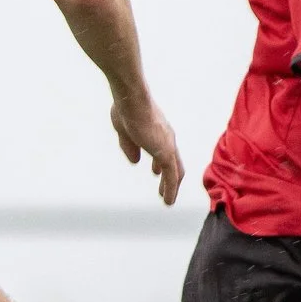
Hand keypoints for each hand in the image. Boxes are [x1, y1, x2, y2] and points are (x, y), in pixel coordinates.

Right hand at [110, 91, 183, 205]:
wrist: (131, 100)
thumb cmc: (126, 110)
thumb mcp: (125, 132)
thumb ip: (130, 147)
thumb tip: (135, 161)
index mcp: (158, 131)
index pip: (163, 150)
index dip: (160, 163)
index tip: (155, 172)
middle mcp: (166, 138)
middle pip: (173, 162)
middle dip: (169, 177)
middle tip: (164, 189)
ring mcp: (168, 145)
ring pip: (175, 171)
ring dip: (171, 187)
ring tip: (167, 200)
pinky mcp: (166, 153)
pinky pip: (172, 176)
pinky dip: (171, 189)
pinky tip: (168, 201)